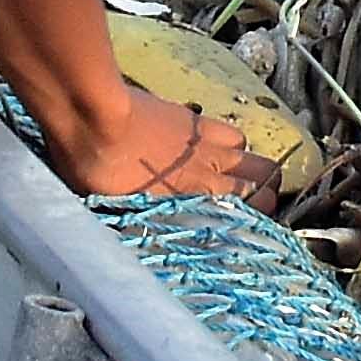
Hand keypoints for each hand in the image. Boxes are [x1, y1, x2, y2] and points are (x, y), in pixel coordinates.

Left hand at [33, 85, 268, 205]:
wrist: (93, 117)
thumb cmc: (99, 170)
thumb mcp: (122, 213)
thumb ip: (152, 225)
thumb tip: (155, 243)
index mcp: (195, 195)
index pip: (253, 205)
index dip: (260, 215)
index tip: (250, 225)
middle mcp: (208, 167)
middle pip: (265, 174)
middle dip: (266, 189)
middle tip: (253, 201)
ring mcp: (203, 139)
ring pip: (249, 151)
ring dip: (245, 165)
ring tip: (230, 176)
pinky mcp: (190, 118)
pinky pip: (226, 130)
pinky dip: (226, 142)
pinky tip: (208, 150)